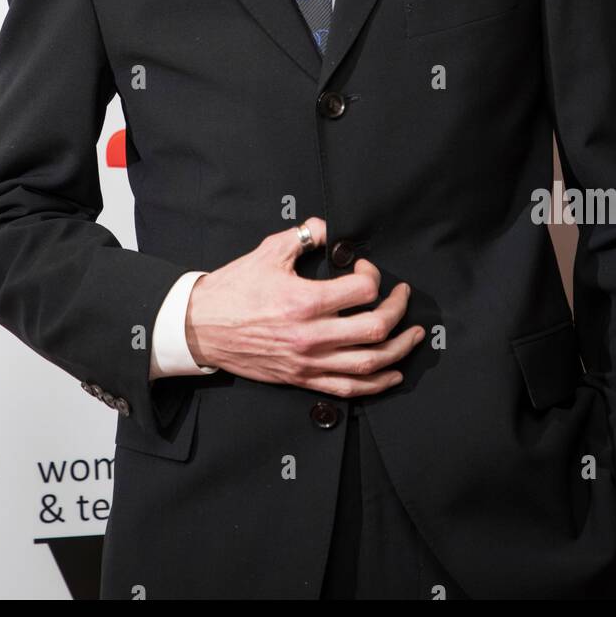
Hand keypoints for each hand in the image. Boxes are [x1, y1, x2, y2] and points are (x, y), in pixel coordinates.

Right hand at [184, 218, 424, 394]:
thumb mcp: (269, 251)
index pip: (361, 292)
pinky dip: (377, 383)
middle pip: (375, 329)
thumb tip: (331, 227)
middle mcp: (310, 336)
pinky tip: (393, 372)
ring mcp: (308, 362)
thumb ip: (305, 235)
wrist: (201, 327)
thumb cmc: (234, 288)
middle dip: (398, 310)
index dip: (373, 276)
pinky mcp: (302, 379)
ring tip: (414, 334)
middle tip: (402, 295)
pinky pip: (349, 389)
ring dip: (399, 349)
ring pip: (369, 364)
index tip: (365, 269)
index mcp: (304, 301)